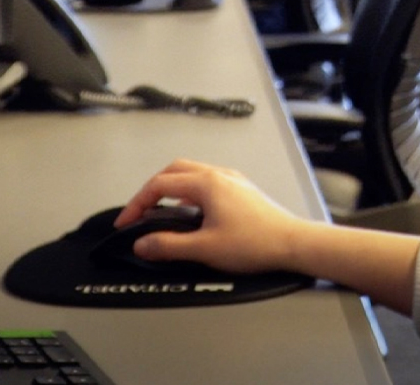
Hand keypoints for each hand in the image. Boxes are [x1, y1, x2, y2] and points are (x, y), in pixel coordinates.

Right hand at [115, 159, 313, 274]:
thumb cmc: (255, 243)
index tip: (126, 223)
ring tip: (161, 214)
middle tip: (140, 212)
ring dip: (172, 189)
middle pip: (175, 171)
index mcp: (207, 183)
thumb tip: (141, 244)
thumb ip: (168, 245)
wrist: (294, 243)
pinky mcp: (243, 191)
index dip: (137, 204)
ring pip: (193, 175)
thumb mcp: (204, 248)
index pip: (159, 184)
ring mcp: (233, 180)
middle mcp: (219, 175)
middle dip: (152, 190)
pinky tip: (192, 216)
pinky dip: (190, 194)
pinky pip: (208, 183)